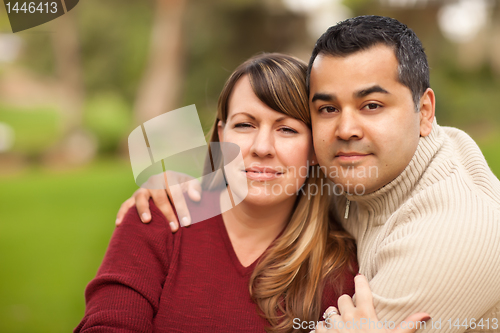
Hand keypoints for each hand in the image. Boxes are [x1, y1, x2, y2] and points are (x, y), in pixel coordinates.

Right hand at [115, 171, 200, 231]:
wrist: (171, 185)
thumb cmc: (183, 187)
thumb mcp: (191, 184)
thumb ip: (196, 189)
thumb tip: (196, 198)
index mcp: (169, 176)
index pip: (176, 192)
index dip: (182, 207)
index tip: (187, 222)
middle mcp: (153, 181)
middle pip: (159, 196)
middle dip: (167, 212)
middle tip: (174, 228)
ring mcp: (142, 189)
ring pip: (140, 198)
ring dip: (143, 209)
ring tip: (147, 221)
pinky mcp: (133, 198)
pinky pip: (125, 205)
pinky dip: (122, 213)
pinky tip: (119, 224)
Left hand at [313, 275, 429, 332]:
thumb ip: (408, 326)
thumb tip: (426, 314)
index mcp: (365, 315)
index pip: (362, 289)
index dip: (360, 281)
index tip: (360, 277)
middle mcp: (347, 317)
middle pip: (343, 298)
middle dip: (347, 304)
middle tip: (352, 312)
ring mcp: (333, 326)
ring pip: (329, 311)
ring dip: (334, 317)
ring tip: (341, 326)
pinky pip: (318, 326)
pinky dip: (323, 330)